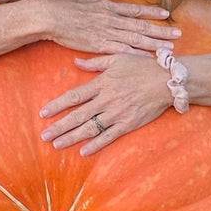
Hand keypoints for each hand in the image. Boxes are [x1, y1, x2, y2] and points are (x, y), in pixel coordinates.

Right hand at [40, 0, 180, 55]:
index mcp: (107, 7)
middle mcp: (111, 19)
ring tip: (170, 47)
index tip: (166, 13)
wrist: (49, 16)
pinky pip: (122, 51)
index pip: (134, 10)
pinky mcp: (98, 45)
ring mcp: (106, 32)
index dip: (151, 12)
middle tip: (178, 34)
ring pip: (135, 39)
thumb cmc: (61, 5)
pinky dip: (136, 55)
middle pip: (141, 26)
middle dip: (161, 30)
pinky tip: (148, 58)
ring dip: (154, 43)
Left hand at [40, 53, 170, 154]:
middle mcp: (107, 100)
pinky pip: (109, 136)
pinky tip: (83, 152)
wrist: (167, 81)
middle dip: (59, 126)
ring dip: (72, 137)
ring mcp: (117, 113)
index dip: (57, 105)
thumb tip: (76, 62)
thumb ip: (95, 62)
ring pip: (90, 128)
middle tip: (44, 136)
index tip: (43, 113)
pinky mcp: (128, 124)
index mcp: (102, 83)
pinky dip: (96, 145)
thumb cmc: (143, 67)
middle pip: (78, 115)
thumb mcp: (118, 58)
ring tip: (57, 145)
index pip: (74, 96)